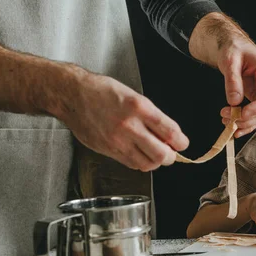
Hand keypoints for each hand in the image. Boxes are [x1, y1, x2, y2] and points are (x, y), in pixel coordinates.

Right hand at [59, 72, 188, 171]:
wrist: (73, 95)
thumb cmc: (102, 91)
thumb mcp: (133, 95)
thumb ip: (151, 116)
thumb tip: (169, 133)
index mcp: (140, 107)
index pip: (170, 131)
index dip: (181, 141)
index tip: (183, 143)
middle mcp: (130, 126)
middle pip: (161, 154)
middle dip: (171, 156)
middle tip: (171, 151)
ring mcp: (118, 140)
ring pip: (148, 163)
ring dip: (156, 161)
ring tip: (156, 153)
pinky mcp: (108, 150)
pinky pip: (132, 164)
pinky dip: (141, 162)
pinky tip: (141, 154)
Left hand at [188, 12, 255, 137]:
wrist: (232, 46)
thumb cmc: (233, 48)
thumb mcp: (230, 61)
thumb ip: (233, 81)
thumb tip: (234, 102)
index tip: (240, 114)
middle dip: (247, 117)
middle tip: (227, 118)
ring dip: (245, 122)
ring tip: (226, 122)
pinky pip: (255, 113)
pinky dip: (246, 122)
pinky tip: (235, 129)